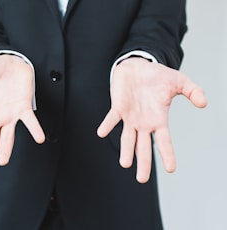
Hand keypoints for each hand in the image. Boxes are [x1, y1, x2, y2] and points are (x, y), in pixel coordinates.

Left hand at [97, 57, 206, 182]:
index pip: (164, 141)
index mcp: (158, 119)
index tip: (171, 169)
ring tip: (125, 164)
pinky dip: (107, 125)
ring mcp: (130, 117)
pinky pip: (112, 118)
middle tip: (141, 180)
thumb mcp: (179, 81)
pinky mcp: (118, 107)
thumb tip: (204, 103)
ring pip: (127, 138)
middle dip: (143, 162)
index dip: (167, 154)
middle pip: (143, 146)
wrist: (137, 66)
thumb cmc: (157, 76)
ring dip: (126, 150)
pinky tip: (102, 133)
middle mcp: (143, 122)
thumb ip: (193, 91)